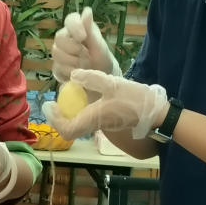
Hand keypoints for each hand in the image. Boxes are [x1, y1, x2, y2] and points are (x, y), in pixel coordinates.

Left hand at [42, 69, 168, 140]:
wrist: (155, 113)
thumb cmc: (135, 99)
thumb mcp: (112, 83)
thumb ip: (92, 78)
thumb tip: (73, 75)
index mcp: (93, 118)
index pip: (67, 129)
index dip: (55, 120)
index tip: (50, 105)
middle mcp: (95, 124)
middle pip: (70, 128)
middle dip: (59, 117)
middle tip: (54, 102)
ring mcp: (101, 124)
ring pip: (78, 124)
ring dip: (68, 114)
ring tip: (66, 97)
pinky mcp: (107, 121)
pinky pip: (86, 119)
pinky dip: (79, 110)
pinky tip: (82, 96)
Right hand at [52, 7, 119, 83]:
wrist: (100, 79)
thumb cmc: (101, 58)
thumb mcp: (99, 45)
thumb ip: (91, 30)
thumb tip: (87, 11)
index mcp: (77, 29)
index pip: (70, 19)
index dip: (74, 27)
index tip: (83, 37)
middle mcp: (65, 38)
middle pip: (59, 38)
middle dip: (74, 48)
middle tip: (86, 55)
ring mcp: (59, 52)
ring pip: (56, 53)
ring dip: (73, 61)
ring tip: (85, 65)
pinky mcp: (56, 67)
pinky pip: (57, 67)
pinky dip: (69, 71)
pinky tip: (78, 72)